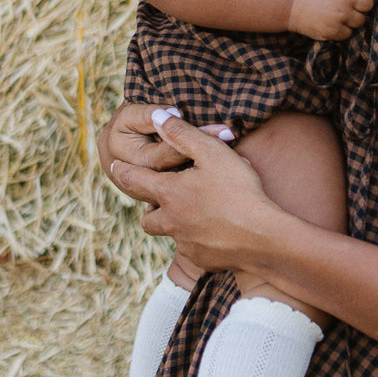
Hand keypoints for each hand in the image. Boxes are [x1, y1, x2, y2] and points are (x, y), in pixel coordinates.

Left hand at [108, 113, 282, 274]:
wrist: (262, 238)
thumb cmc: (238, 191)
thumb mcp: (212, 152)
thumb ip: (183, 134)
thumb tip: (157, 117)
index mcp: (169, 193)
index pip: (134, 180)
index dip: (123, 171)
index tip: (115, 166)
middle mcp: (170, 221)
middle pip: (147, 218)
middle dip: (150, 207)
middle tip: (158, 199)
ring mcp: (185, 243)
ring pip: (170, 234)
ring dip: (173, 225)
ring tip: (188, 216)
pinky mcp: (202, 259)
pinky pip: (193, 250)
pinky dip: (199, 241)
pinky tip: (217, 233)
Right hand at [287, 0, 377, 40]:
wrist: (289, 1)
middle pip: (369, 5)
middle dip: (363, 6)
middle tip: (351, 5)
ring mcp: (340, 15)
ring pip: (361, 21)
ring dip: (353, 19)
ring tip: (339, 14)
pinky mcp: (333, 30)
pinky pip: (349, 33)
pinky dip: (343, 30)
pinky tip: (333, 22)